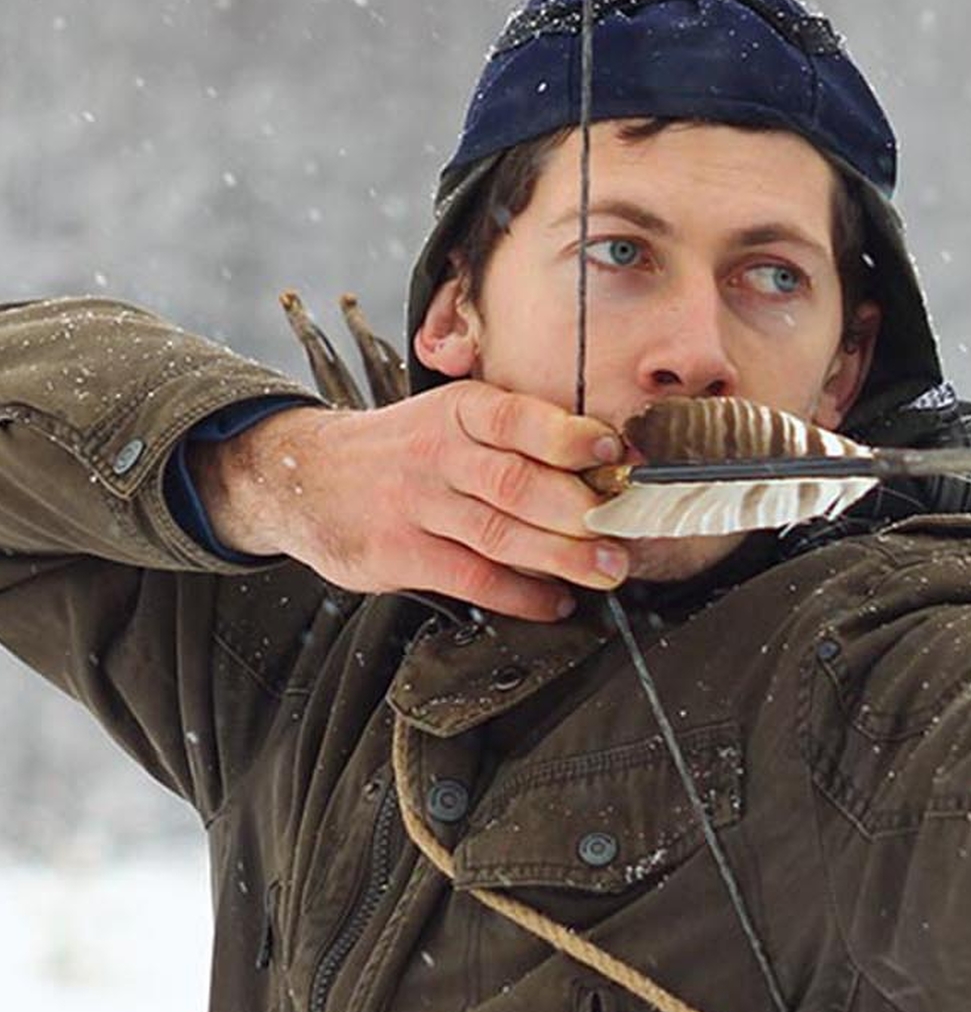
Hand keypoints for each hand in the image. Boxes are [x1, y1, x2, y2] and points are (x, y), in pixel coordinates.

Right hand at [188, 385, 629, 620]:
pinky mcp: (397, 553)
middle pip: (516, 483)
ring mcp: (414, 504)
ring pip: (499, 534)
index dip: (570, 436)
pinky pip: (470, 578)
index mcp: (458, 410)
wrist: (305, 476)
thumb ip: (516, 438)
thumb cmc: (406, 449)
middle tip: (624, 532)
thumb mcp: (450, 418)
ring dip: (562, 557)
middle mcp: (436, 453)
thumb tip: (607, 462)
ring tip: (607, 570)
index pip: (519, 418)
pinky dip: (519, 594)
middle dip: (579, 511)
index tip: (616, 451)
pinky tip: (554, 601)